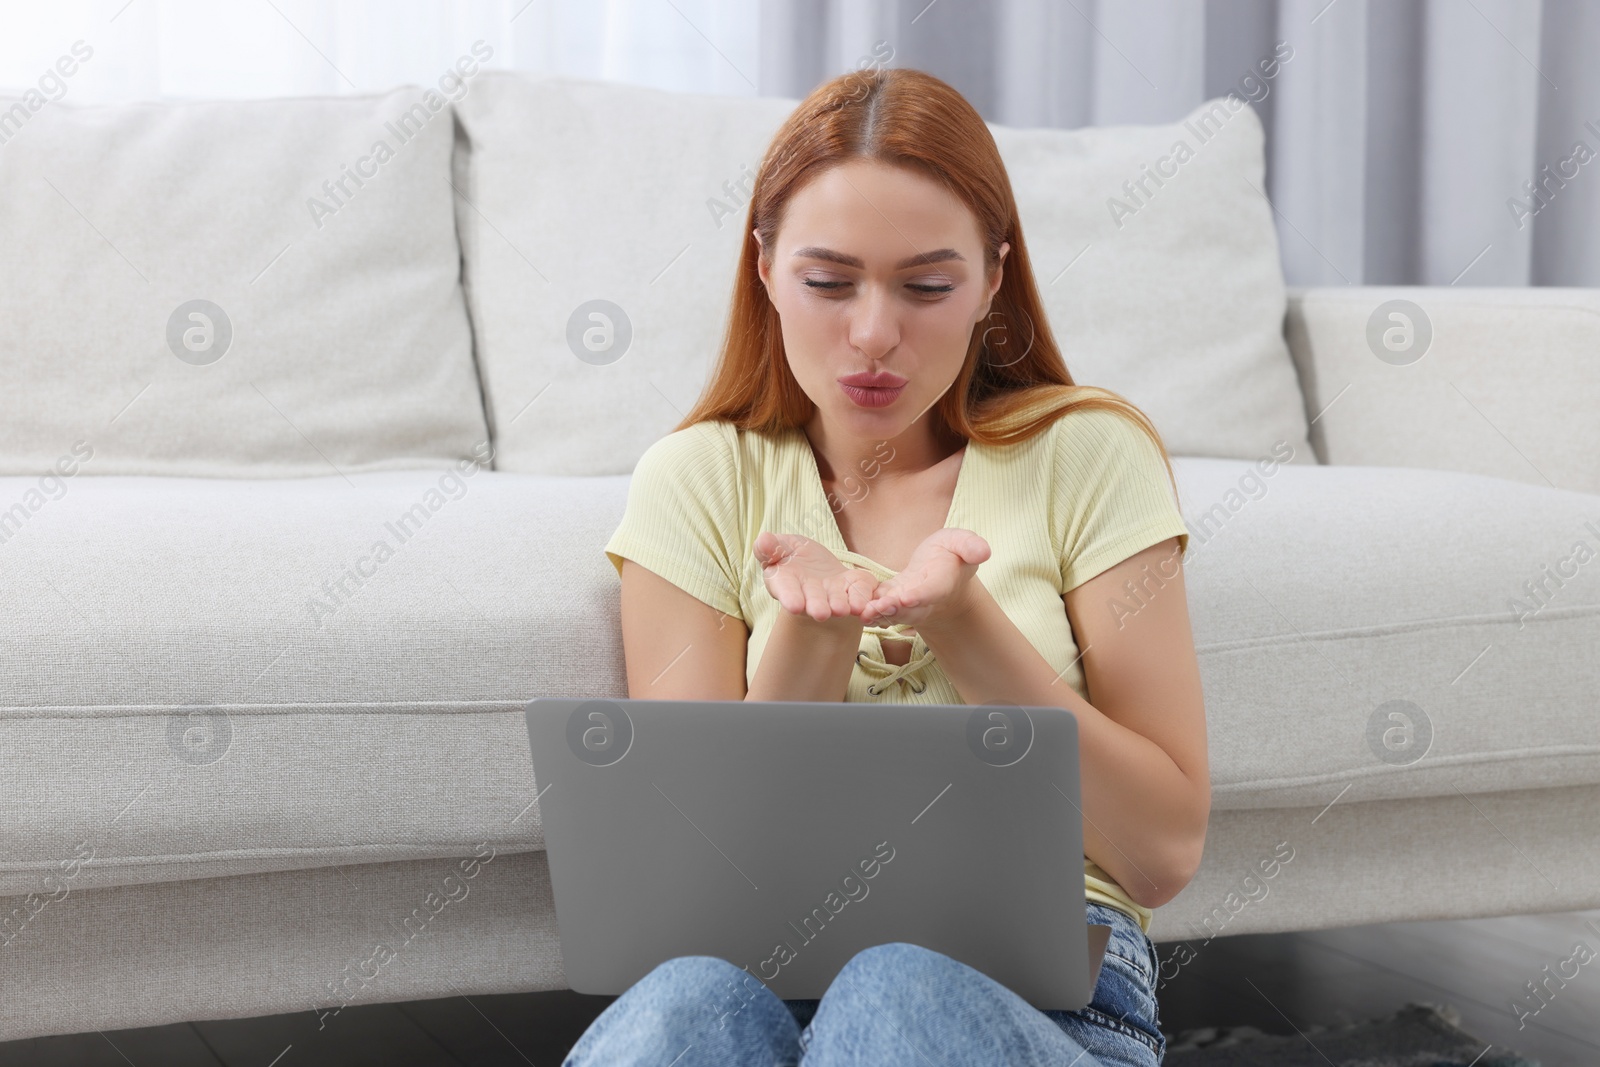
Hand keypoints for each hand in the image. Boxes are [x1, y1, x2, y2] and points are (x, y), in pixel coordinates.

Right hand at [753, 531, 877, 625]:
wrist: (812, 563)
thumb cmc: (789, 554)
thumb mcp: (778, 546)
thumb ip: (770, 547)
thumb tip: (763, 540)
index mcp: (785, 582)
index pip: (786, 590)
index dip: (790, 597)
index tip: (795, 606)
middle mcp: (809, 594)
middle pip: (813, 600)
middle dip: (817, 605)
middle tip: (821, 613)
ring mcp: (831, 594)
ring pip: (835, 600)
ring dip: (839, 604)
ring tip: (843, 609)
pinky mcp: (850, 588)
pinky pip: (857, 591)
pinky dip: (861, 596)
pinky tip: (863, 602)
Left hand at [860, 528, 990, 628]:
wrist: (943, 574)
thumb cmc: (953, 554)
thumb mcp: (962, 542)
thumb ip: (970, 545)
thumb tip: (984, 550)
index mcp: (942, 581)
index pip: (932, 590)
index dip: (920, 595)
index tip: (907, 597)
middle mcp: (924, 598)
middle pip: (910, 608)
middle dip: (894, 609)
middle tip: (878, 608)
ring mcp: (907, 603)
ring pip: (893, 612)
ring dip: (878, 614)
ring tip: (863, 613)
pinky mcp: (892, 600)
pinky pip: (880, 609)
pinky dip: (869, 611)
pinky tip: (854, 609)